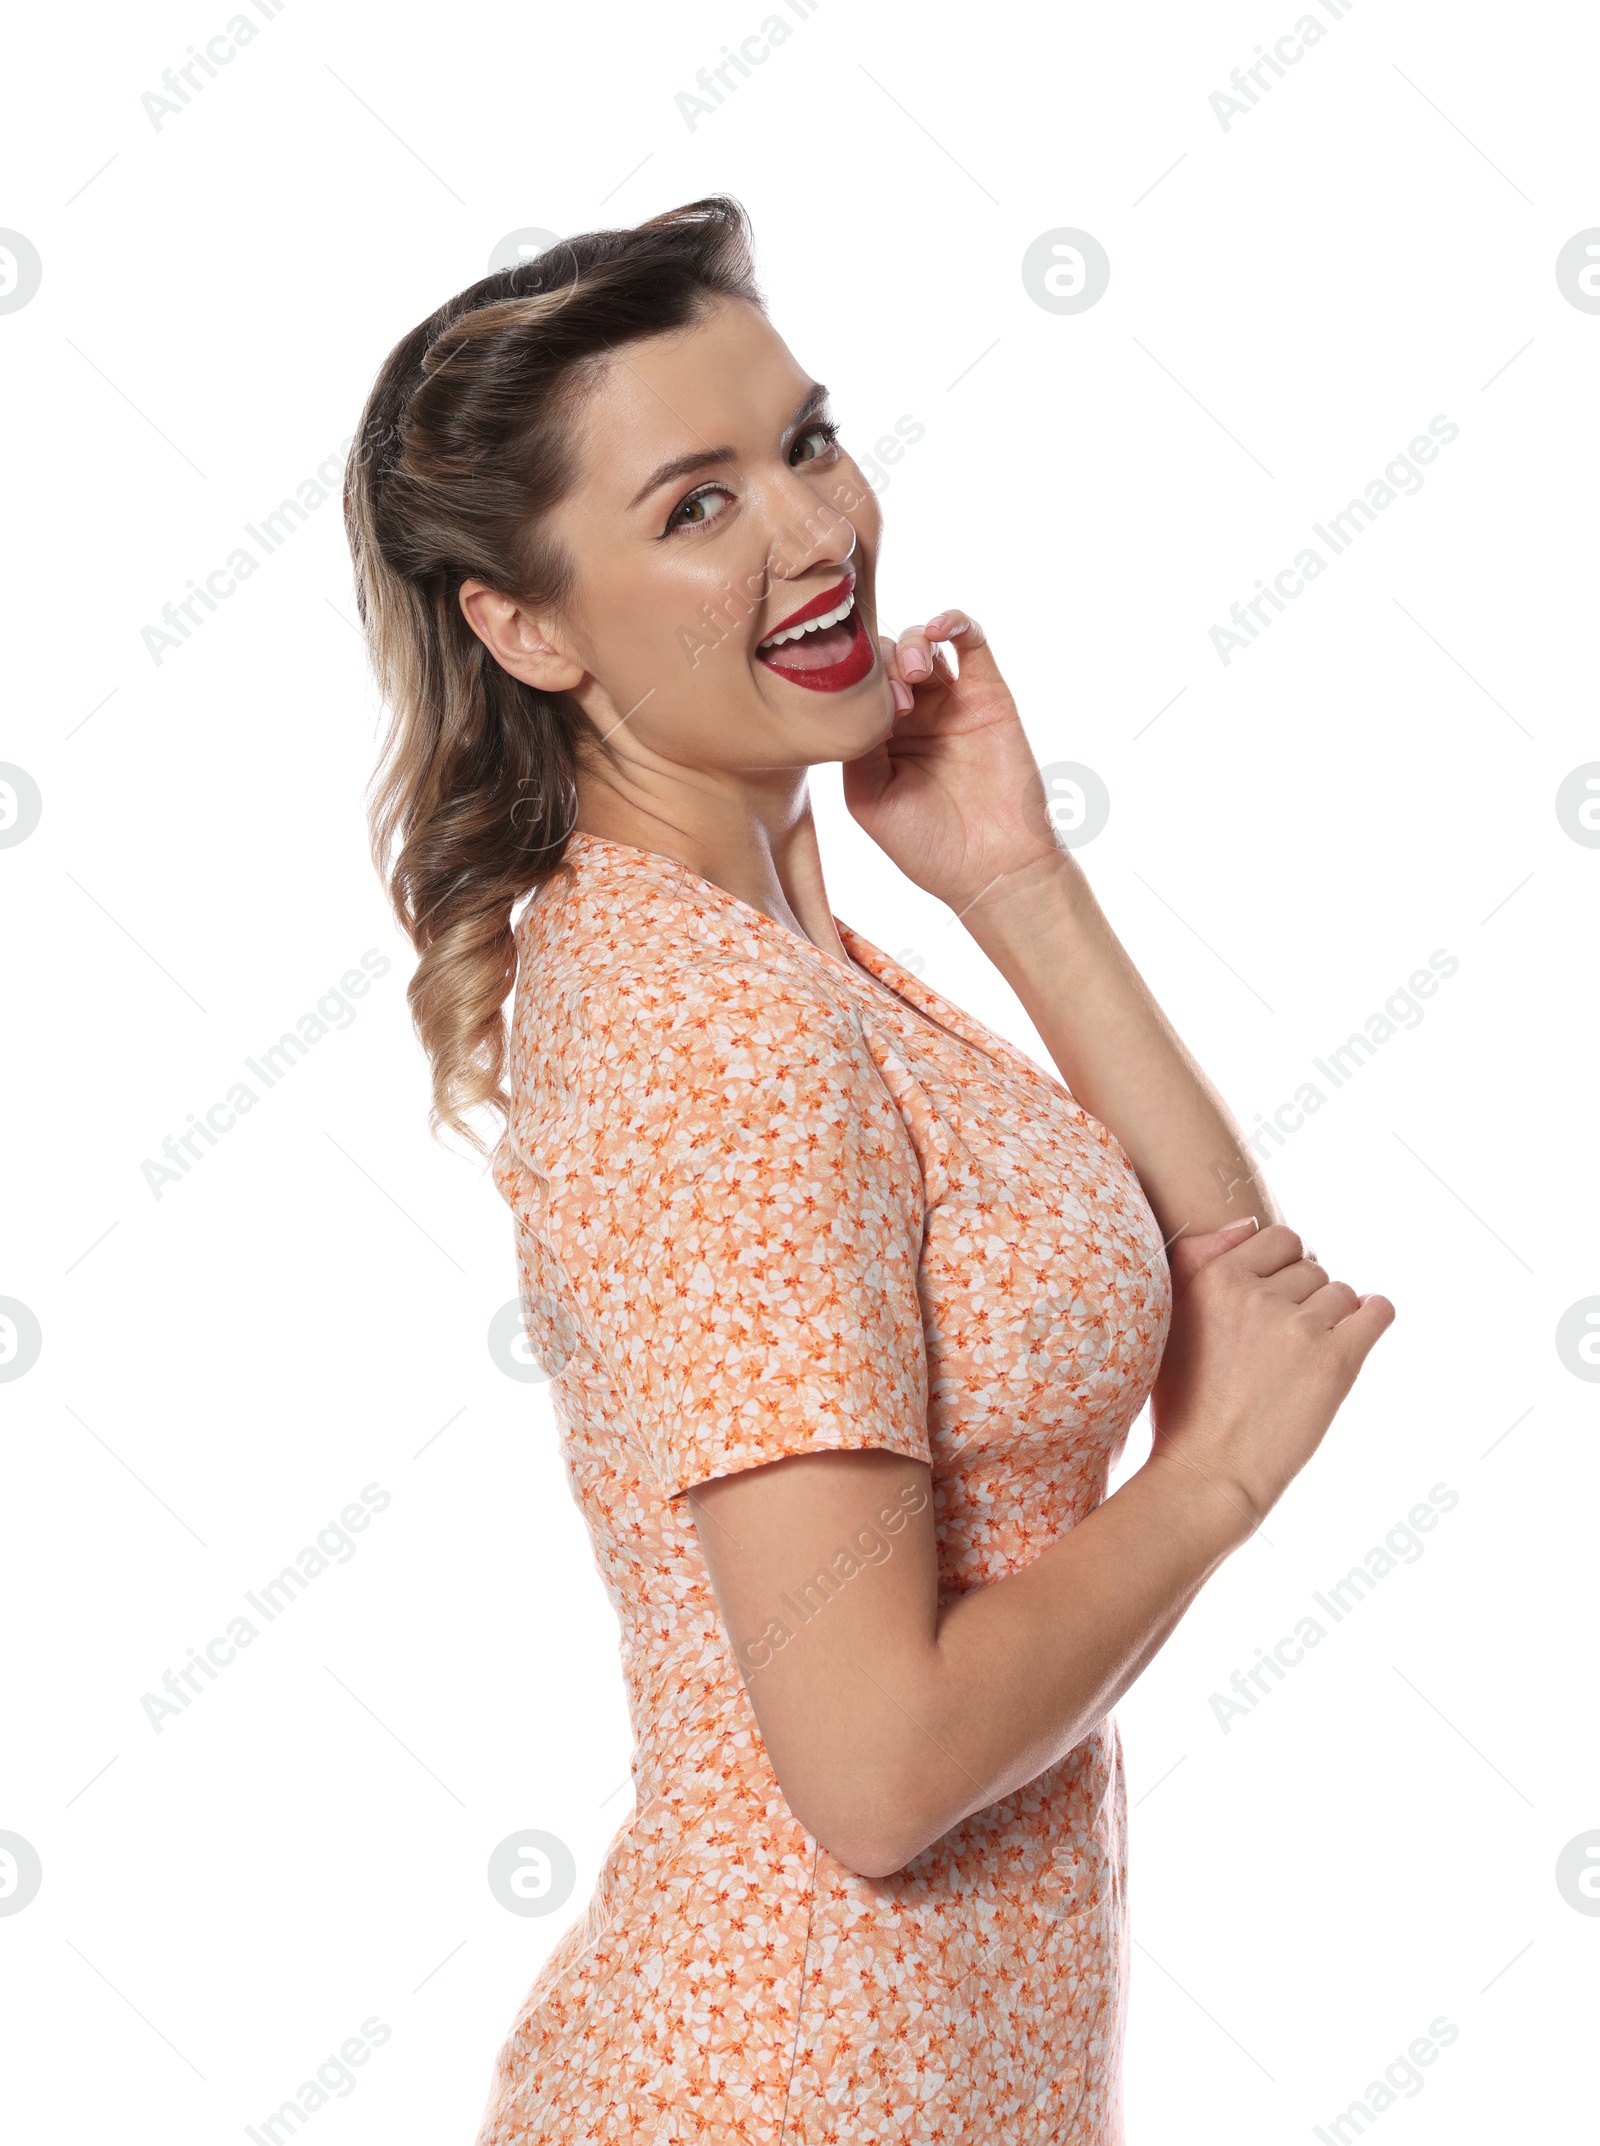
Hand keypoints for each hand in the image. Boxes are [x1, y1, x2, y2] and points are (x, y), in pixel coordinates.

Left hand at [842, 611, 1060, 913]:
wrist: (992, 867)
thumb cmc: (928, 846)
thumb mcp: (869, 797)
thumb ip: (854, 744)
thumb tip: (850, 696)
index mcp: (877, 739)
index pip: (854, 688)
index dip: (852, 685)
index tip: (865, 712)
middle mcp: (912, 715)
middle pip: (884, 658)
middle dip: (881, 666)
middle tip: (895, 700)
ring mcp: (950, 701)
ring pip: (922, 643)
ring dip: (911, 646)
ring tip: (915, 675)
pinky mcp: (989, 693)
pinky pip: (971, 640)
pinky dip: (954, 622)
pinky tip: (940, 628)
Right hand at [1146, 1221, 1395, 1542]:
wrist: (1207, 1472)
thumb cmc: (1184, 1401)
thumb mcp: (1168, 1320)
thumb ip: (1196, 1259)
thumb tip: (1249, 1223)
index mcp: (1213, 1278)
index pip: (1277, 1238)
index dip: (1280, 1270)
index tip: (1271, 1304)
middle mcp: (1256, 1294)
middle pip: (1311, 1267)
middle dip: (1304, 1298)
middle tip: (1283, 1343)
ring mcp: (1299, 1327)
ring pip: (1342, 1292)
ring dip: (1332, 1318)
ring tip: (1305, 1358)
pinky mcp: (1337, 1361)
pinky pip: (1377, 1312)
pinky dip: (1374, 1318)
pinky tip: (1356, 1337)